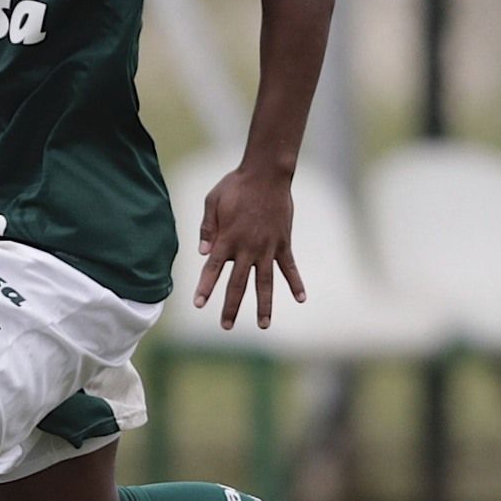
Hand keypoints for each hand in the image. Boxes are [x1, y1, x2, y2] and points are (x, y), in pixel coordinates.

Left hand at [192, 167, 307, 329]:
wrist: (267, 174)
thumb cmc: (236, 185)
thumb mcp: (212, 201)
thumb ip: (207, 228)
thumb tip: (202, 253)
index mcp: (227, 238)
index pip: (212, 269)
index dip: (206, 287)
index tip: (199, 304)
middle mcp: (247, 247)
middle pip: (238, 283)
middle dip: (231, 306)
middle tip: (225, 326)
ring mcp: (268, 247)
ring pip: (265, 282)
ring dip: (265, 305)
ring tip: (263, 325)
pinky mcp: (283, 243)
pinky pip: (290, 267)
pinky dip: (296, 283)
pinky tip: (301, 299)